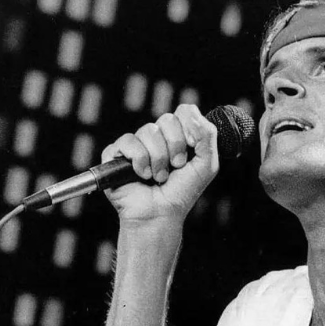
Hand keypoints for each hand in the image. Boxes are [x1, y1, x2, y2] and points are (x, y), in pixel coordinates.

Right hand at [101, 104, 218, 222]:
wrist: (160, 213)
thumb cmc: (183, 191)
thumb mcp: (207, 164)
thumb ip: (208, 136)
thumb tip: (191, 112)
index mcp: (179, 135)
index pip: (185, 112)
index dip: (190, 129)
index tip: (192, 149)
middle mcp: (158, 136)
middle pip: (167, 119)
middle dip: (176, 146)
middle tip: (176, 166)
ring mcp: (136, 143)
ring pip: (149, 130)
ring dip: (159, 159)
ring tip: (159, 177)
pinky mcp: (116, 153)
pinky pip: (128, 141)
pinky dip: (140, 160)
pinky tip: (142, 175)